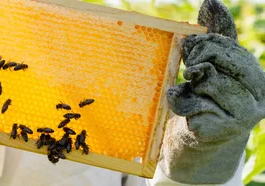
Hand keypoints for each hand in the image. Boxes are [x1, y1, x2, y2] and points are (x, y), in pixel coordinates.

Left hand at [161, 0, 264, 183]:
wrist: (197, 139)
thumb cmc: (205, 96)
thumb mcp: (212, 64)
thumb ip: (216, 36)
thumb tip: (212, 1)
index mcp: (259, 78)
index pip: (228, 47)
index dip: (203, 44)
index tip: (190, 48)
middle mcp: (259, 98)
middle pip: (217, 62)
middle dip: (195, 62)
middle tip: (188, 70)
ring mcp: (242, 117)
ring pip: (205, 81)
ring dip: (188, 86)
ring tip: (191, 93)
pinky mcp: (220, 130)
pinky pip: (191, 103)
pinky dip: (179, 103)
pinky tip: (184, 108)